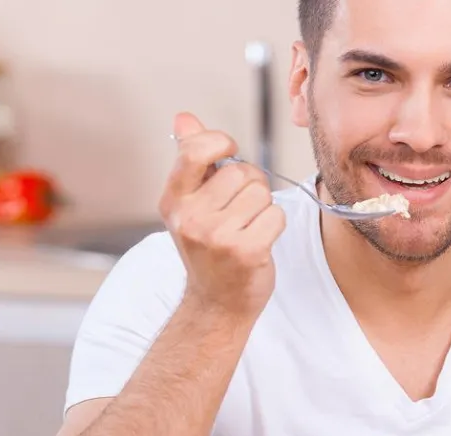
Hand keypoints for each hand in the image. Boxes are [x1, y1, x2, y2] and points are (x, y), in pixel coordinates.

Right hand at [159, 112, 286, 319]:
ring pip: (262, 193)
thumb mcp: (191, 203)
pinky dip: (274, 226)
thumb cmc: (208, 248)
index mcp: (174, 200)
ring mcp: (217, 236)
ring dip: (263, 207)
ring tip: (247, 227)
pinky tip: (258, 241)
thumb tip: (184, 118)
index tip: (227, 153)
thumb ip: (190, 158)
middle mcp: (191, 218)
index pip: (196, 149)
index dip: (220, 143)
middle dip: (250, 185)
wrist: (216, 302)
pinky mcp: (246, 251)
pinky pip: (276, 215)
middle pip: (241, 171)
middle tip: (240, 210)